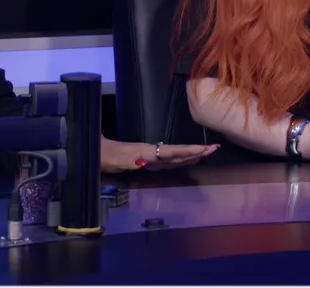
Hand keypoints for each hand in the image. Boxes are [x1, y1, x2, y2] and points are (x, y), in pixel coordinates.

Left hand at [100, 138, 217, 173]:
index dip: (188, 151)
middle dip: (195, 151)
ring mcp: (148, 156)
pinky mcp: (144, 160)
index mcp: (146, 151)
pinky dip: (178, 161)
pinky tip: (182, 162)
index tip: (205, 149)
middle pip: (177, 152)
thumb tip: (146, 160)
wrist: (95, 151)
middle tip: (214, 148)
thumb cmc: (104, 156)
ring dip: (189, 155)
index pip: (172, 151)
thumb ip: (130, 160)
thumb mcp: (115, 160)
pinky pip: (165, 161)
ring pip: (173, 156)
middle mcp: (150, 152)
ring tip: (205, 153)